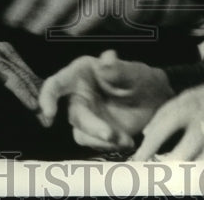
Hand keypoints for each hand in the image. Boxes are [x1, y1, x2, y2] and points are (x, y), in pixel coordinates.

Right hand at [0, 24, 41, 109]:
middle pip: (21, 74)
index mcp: (2, 52)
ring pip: (5, 72)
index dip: (39, 92)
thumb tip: (19, 97)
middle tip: (46, 117)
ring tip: (33, 107)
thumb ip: (1, 75)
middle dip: (36, 96)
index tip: (49, 112)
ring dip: (21, 90)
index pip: (26, 73)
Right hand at [38, 49, 172, 150]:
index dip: (47, 97)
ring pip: (81, 133)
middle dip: (92, 127)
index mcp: (81, 73)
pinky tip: (127, 141)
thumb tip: (107, 58)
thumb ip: (118, 68)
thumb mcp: (134, 71)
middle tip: (112, 135)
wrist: (155, 100)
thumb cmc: (140, 79)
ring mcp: (85, 115)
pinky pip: (94, 143)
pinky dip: (109, 146)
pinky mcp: (94, 132)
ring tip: (127, 139)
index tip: (49, 113)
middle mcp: (77, 94)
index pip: (56, 83)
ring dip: (102, 140)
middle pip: (74, 115)